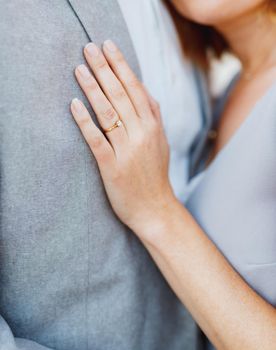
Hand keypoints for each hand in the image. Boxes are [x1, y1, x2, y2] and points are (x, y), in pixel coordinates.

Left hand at [70, 40, 175, 235]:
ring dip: (93, 89)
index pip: (136, 89)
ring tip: (80, 69)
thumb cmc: (155, 175)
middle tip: (89, 48)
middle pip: (121, 95)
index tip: (109, 46)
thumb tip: (145, 90)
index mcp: (153, 127)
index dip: (122, 66)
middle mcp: (142, 134)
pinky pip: (97, 140)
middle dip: (104, 69)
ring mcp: (127, 151)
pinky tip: (74, 105)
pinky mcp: (112, 167)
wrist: (155, 208)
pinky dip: (85, 122)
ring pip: (109, 113)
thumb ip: (154, 116)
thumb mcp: (162, 142)